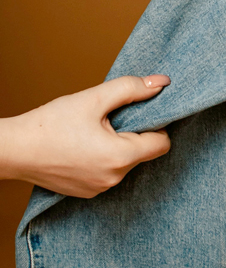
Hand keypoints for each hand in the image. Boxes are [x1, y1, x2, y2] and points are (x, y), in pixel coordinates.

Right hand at [0, 76, 171, 196]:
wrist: (12, 149)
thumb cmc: (50, 124)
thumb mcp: (94, 98)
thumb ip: (132, 88)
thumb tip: (162, 82)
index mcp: (120, 157)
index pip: (162, 143)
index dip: (157, 124)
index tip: (140, 112)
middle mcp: (113, 179)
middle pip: (144, 153)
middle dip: (136, 134)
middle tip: (111, 119)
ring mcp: (99, 189)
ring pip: (126, 163)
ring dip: (120, 146)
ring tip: (95, 132)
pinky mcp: (86, 192)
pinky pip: (109, 173)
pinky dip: (105, 159)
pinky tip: (85, 145)